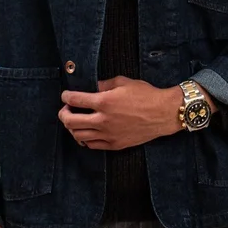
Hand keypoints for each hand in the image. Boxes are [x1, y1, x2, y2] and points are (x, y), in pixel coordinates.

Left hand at [59, 77, 215, 149]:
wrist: (163, 113)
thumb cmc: (146, 95)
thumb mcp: (123, 82)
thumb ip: (104, 84)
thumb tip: (91, 87)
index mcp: (104, 102)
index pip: (74, 100)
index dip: (66, 96)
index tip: (66, 95)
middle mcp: (103, 120)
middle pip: (70, 121)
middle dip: (63, 113)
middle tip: (66, 109)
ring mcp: (108, 135)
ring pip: (78, 135)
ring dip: (72, 127)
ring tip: (75, 120)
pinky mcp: (115, 144)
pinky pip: (91, 145)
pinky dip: (84, 138)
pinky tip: (86, 132)